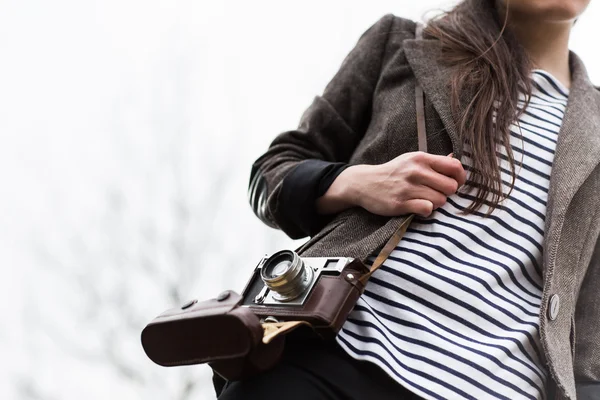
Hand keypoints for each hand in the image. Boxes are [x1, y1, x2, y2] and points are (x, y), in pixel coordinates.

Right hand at [317, 152, 465, 216]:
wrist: (364, 183)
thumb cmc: (393, 172)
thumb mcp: (411, 160)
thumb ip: (434, 162)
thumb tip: (456, 159)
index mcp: (421, 158)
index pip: (454, 166)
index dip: (460, 177)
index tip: (456, 183)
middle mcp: (415, 171)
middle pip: (451, 187)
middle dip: (447, 193)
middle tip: (436, 193)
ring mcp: (407, 188)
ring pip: (440, 200)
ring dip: (435, 203)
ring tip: (424, 200)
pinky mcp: (400, 203)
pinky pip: (427, 210)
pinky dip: (426, 211)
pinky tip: (418, 208)